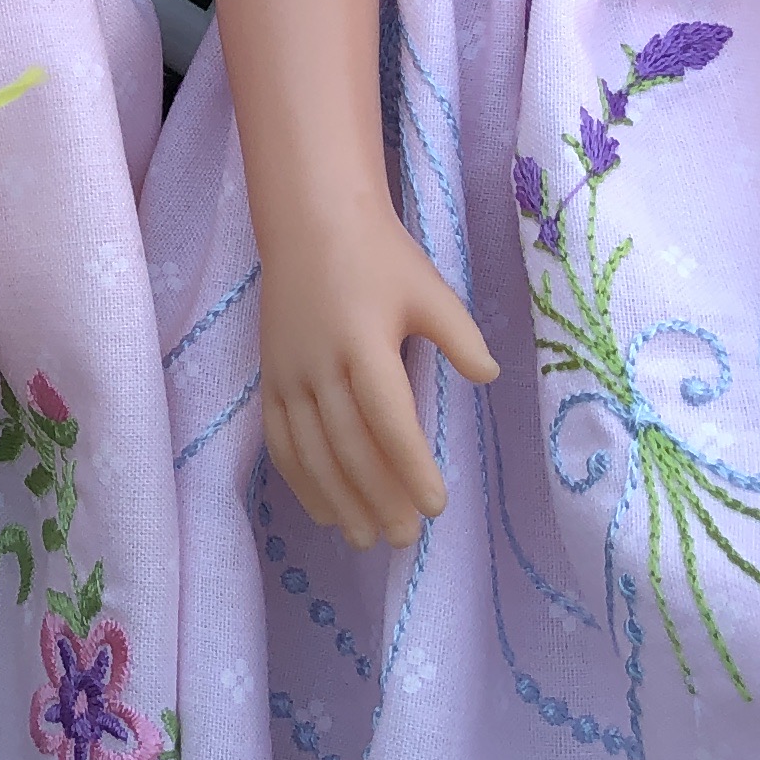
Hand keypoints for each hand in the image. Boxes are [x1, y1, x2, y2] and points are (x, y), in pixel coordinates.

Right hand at [257, 205, 497, 553]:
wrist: (310, 222)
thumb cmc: (379, 256)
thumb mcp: (429, 288)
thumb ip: (460, 336)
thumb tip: (489, 378)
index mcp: (364, 341)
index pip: (388, 418)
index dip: (411, 466)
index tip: (436, 506)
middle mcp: (321, 363)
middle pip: (348, 445)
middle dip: (378, 496)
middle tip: (403, 537)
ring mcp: (289, 373)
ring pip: (312, 450)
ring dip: (339, 499)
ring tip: (367, 537)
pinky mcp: (271, 377)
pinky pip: (281, 439)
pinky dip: (300, 480)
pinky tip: (323, 509)